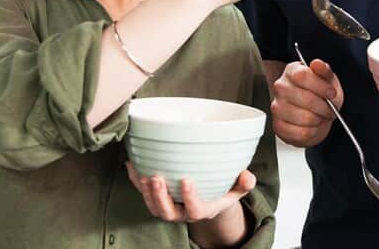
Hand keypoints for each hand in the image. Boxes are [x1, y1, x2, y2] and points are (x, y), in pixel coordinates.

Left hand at [126, 161, 254, 222]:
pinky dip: (135, 179)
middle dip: (160, 197)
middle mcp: (183, 212)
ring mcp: (169, 206)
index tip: (186, 181)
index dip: (189, 198)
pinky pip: (143, 193)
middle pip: (167, 213)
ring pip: (153, 206)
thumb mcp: (237, 188)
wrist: (209, 198)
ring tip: (142, 173)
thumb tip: (247, 176)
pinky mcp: (157, 198)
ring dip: (145, 192)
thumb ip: (244, 183)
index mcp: (203, 209)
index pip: (195, 210)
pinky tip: (131, 164)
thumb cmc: (223, 190)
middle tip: (156, 177)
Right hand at [271, 58, 343, 146]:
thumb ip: (324, 70)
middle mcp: (280, 87)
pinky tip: (312, 126)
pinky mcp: (278, 126)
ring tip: (320, 116)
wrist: (315, 114)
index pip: (303, 76)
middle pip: (306, 99)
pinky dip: (312, 132)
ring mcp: (277, 107)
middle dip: (324, 107)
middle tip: (329, 109)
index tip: (332, 93)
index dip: (321, 87)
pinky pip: (301, 133)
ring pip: (305, 118)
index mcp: (292, 71)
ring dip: (319, 120)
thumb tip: (317, 64)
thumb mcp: (327, 79)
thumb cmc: (321, 94)